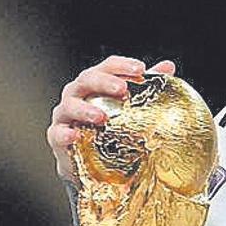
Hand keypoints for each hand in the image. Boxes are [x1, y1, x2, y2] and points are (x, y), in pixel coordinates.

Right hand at [47, 56, 175, 180]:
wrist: (92, 160)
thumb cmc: (112, 125)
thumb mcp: (130, 105)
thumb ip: (145, 86)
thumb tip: (168, 66)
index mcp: (96, 83)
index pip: (107, 67)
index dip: (122, 65)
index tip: (141, 69)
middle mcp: (78, 94)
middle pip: (86, 80)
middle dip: (104, 82)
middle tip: (122, 89)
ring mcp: (65, 114)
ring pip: (69, 105)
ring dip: (84, 109)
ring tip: (101, 117)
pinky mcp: (57, 136)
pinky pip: (57, 133)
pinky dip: (64, 133)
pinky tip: (75, 135)